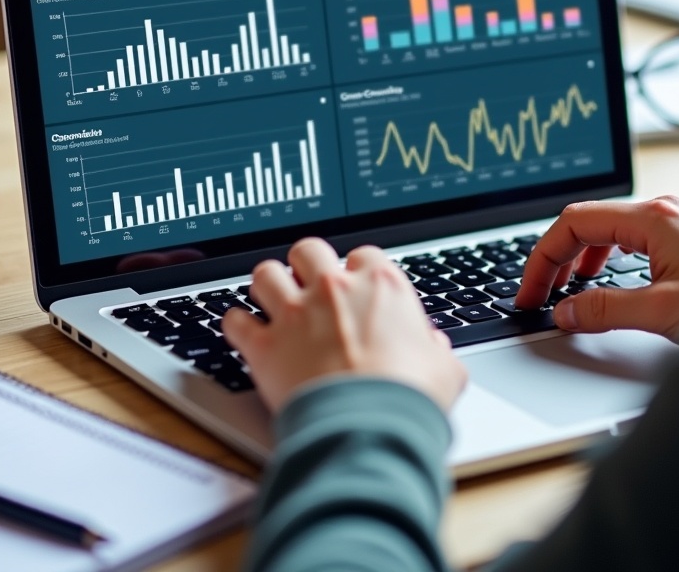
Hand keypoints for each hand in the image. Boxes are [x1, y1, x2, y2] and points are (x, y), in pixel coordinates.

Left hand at [222, 238, 467, 413]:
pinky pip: (235, 320)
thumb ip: (436, 350)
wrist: (369, 429)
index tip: (355, 287)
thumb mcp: (443, 369)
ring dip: (268, 285)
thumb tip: (434, 348)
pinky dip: (236, 325)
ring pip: (265, 273)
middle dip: (306, 265)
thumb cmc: (408, 398)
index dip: (357, 271)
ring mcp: (296, 313)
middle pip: (308, 250)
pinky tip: (242, 331)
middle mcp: (335, 289)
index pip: (362, 255)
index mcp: (381, 286)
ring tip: (271, 299)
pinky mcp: (265, 345)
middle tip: (308, 285)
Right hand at [515, 196, 678, 343]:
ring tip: (563, 290)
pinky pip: (628, 240)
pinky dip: (603, 260)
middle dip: (555, 259)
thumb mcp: (664, 310)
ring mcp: (674, 223)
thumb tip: (565, 311)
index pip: (573, 222)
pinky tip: (602, 282)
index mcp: (651, 217)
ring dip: (578, 259)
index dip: (542, 258)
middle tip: (538, 296)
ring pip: (606, 230)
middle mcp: (661, 212)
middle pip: (586, 223)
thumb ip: (606, 309)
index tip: (530, 291)